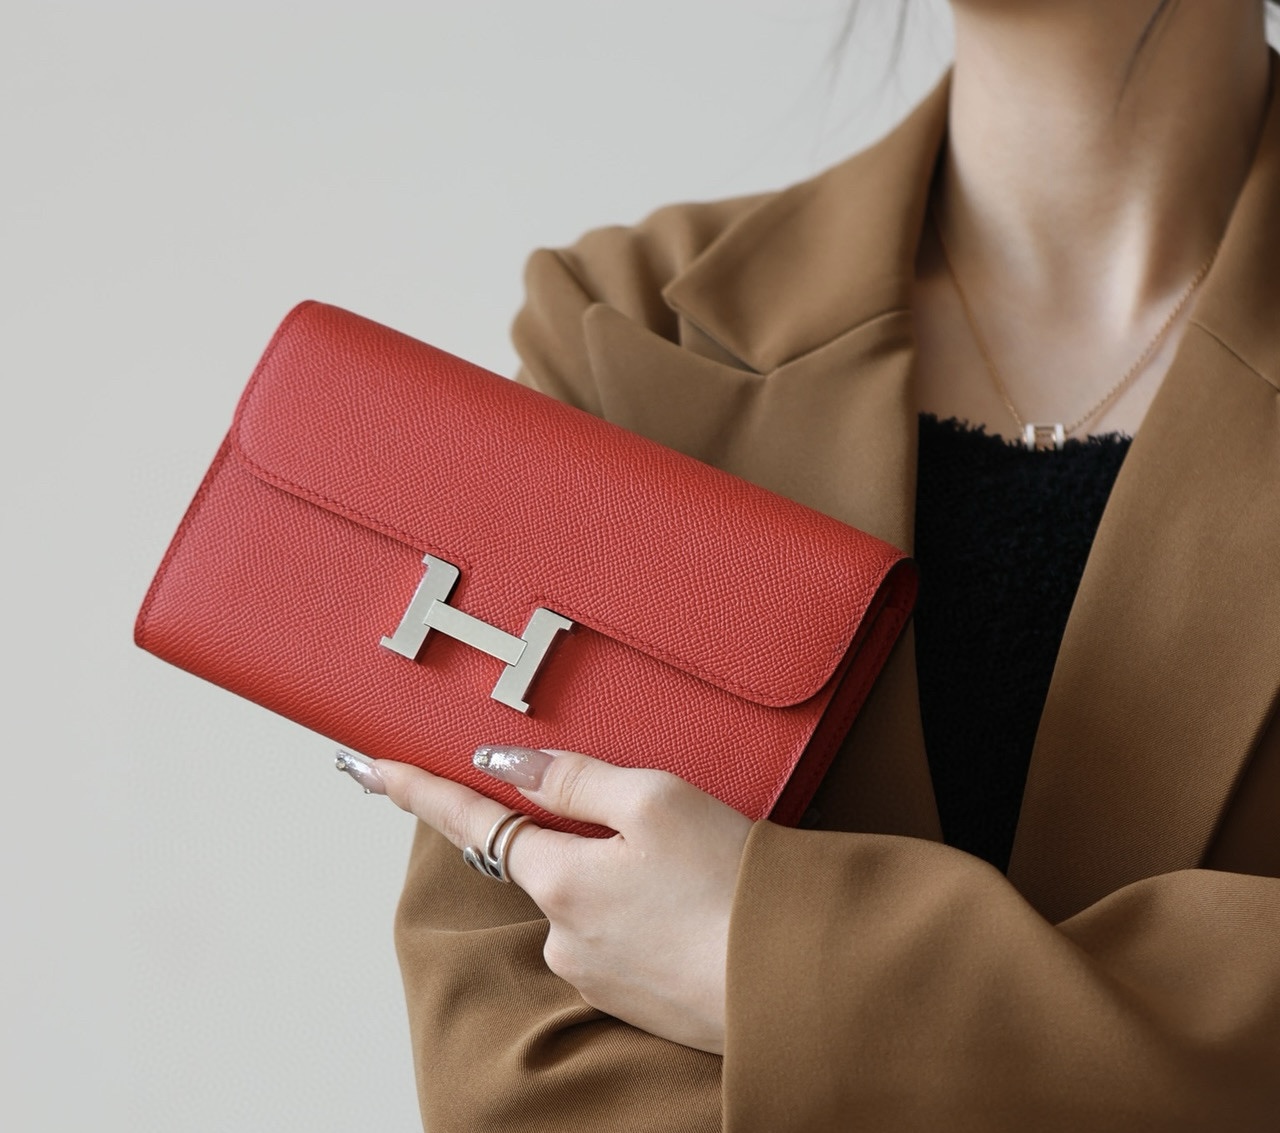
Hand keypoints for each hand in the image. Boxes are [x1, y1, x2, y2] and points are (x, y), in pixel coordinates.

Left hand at [343, 745, 752, 1054]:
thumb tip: (503, 763)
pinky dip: (646, 916)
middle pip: (549, 860)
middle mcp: (562, 935)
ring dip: (625, 880)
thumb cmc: (732, 882)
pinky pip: (620, 937)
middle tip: (666, 835)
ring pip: (590, 901)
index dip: (417, 788)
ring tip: (699, 874)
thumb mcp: (654, 799)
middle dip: (587, 840)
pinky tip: (697, 910)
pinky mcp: (630, 1001)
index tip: (366, 767)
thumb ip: (572, 778)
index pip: (469, 820)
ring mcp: (594, 975)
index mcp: (559, 878)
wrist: (795, 981)